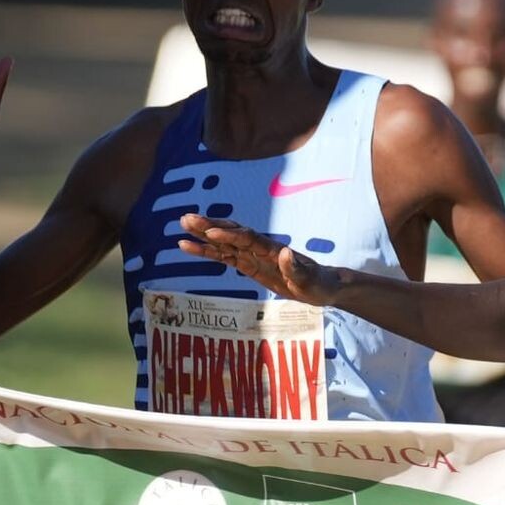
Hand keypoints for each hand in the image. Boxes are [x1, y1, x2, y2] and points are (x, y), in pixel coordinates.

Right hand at [176, 214, 343, 303]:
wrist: (322, 286)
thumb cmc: (318, 284)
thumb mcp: (310, 281)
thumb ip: (296, 269)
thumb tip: (285, 253)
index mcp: (274, 250)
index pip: (248, 239)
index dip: (230, 235)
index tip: (211, 231)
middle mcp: (260, 248)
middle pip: (231, 233)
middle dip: (210, 226)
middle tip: (186, 218)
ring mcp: (253, 256)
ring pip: (224, 242)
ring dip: (203, 234)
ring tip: (181, 226)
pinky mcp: (248, 265)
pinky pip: (224, 257)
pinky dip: (206, 251)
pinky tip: (188, 247)